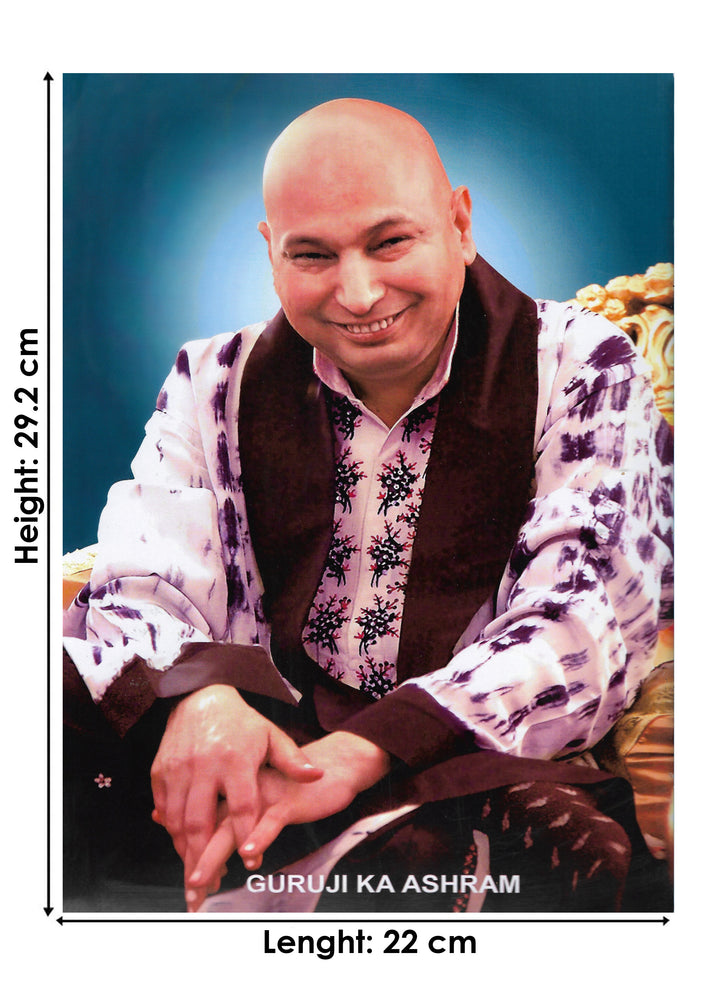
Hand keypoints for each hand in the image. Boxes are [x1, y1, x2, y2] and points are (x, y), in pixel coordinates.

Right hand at [150, 684, 322, 893]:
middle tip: (210, 884)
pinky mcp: (160, 770)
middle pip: (201, 822)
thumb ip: (292, 760)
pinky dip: (171, 831)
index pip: (241, 806)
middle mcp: (204, 765)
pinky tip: (183, 846)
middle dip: (204, 857)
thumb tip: (318, 776)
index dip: (246, 836)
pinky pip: (164, 809)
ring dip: (185, 850)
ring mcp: (178, 768)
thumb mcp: (271, 736)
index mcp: (235, 759)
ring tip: (196, 872)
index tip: (251, 863)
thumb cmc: (242, 723)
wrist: (201, 698)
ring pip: (178, 820)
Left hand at [185, 731, 390, 909]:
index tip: (187, 887)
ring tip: (200, 881)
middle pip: (208, 830)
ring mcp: (263, 796)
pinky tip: (248, 855)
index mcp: (230, 792)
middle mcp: (240, 792)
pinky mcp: (287, 800)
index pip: (201, 825)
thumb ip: (229, 814)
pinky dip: (259, 838)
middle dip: (194, 863)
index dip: (189, 855)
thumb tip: (190, 837)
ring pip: (232, 829)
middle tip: (188, 893)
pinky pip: (270, 820)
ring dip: (214, 857)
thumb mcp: (257, 799)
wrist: (333, 763)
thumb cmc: (292, 785)